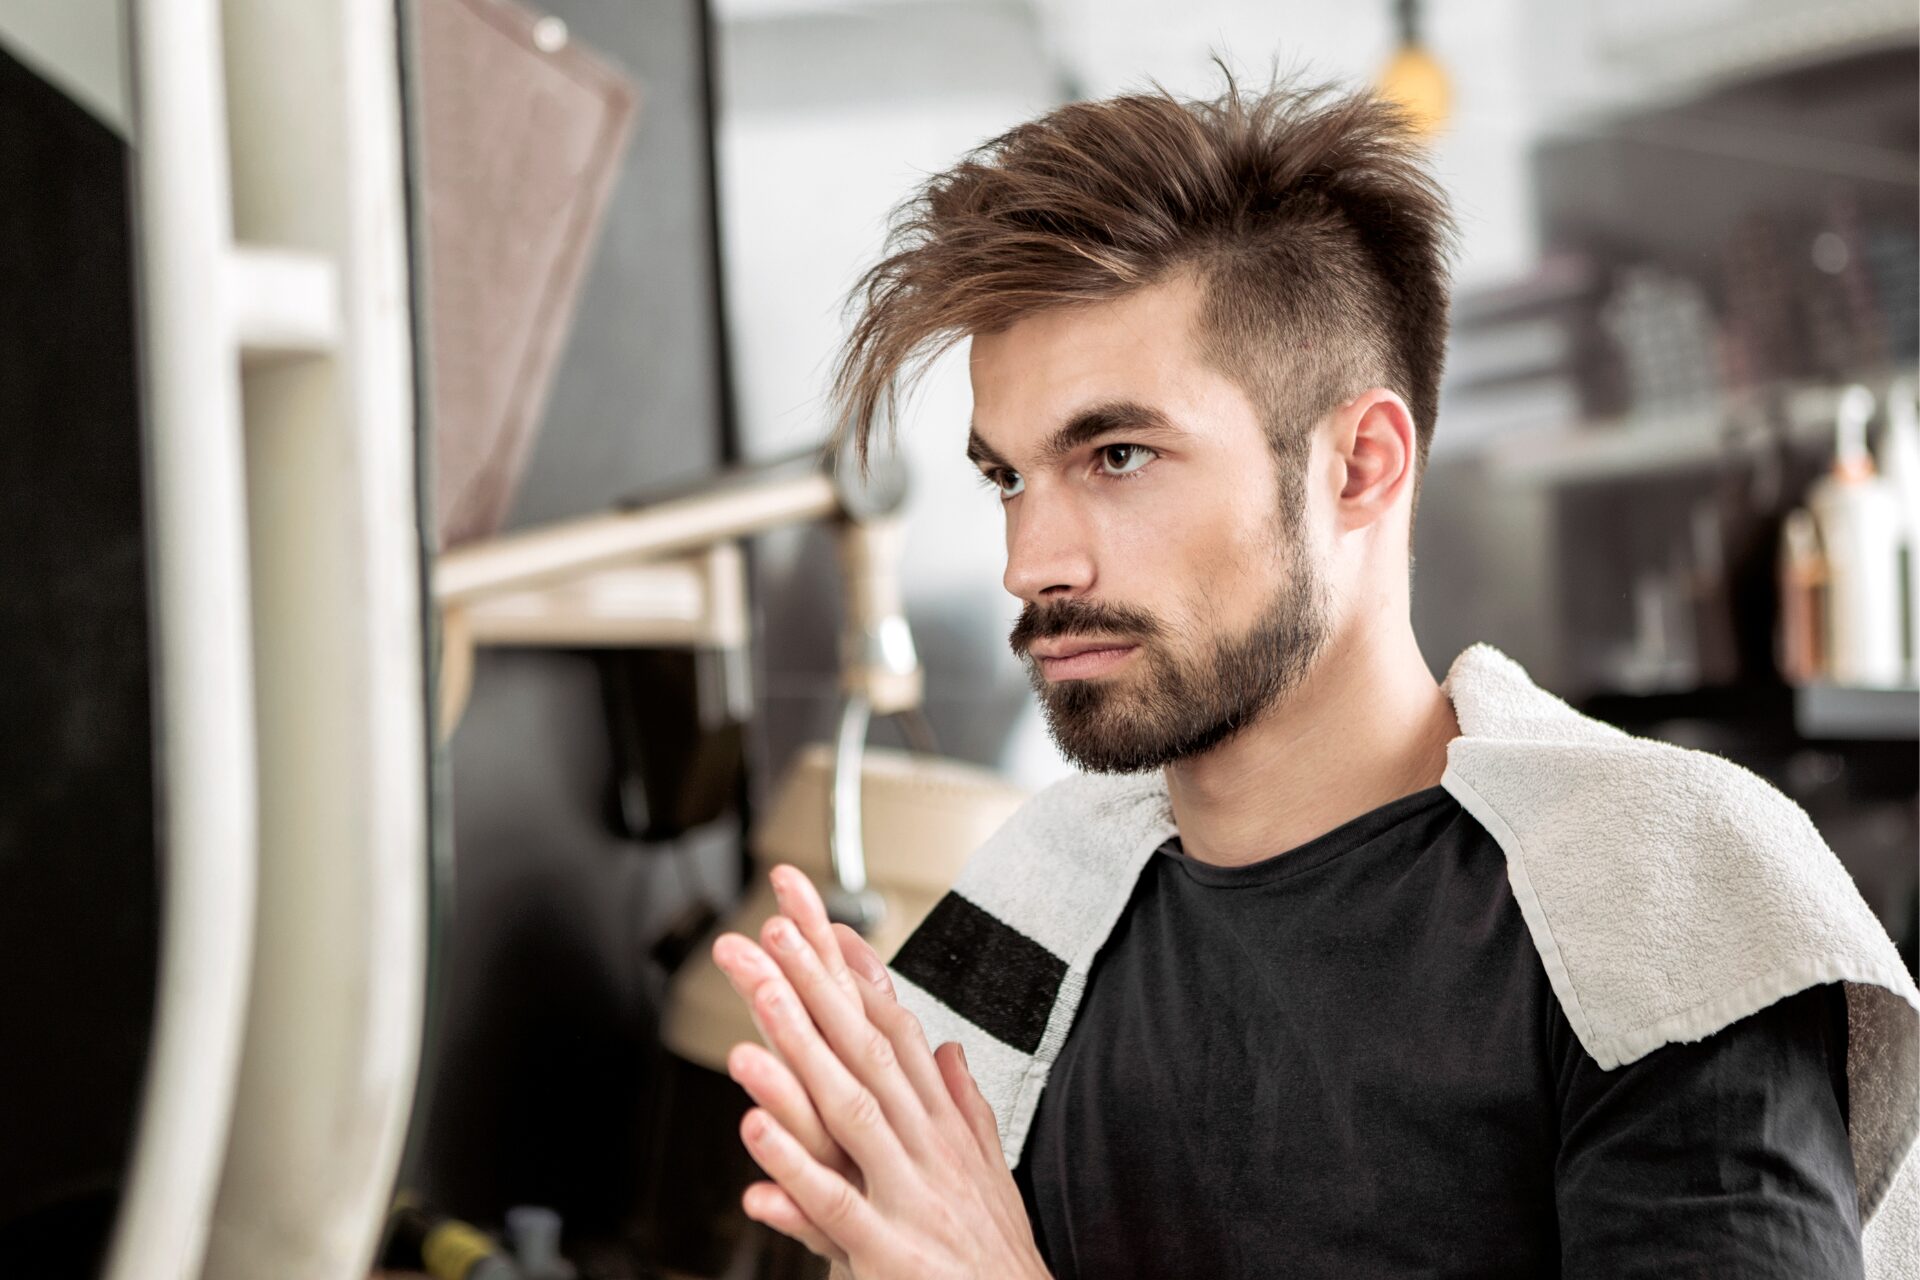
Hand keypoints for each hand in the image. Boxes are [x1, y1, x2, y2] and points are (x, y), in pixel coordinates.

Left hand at [709, 865, 1050, 1279]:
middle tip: (772, 935)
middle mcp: (926, 1146)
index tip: (818, 925)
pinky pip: (833, 1201)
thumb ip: (961, 1105)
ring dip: (799, 1052)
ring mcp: (907, 1193)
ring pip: (848, 1110)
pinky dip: (793, 1165)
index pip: (894, 1032)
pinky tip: (754, 1129)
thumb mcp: (985, 1169)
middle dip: (816, 989)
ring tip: (759, 1001)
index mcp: (941, 1126)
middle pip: (866, 1051)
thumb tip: (947, 1049)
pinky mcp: (886, 1250)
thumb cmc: (995, 1258)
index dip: (855, 977)